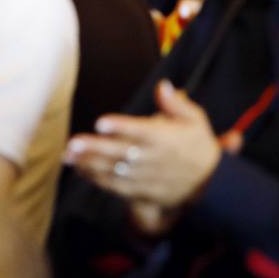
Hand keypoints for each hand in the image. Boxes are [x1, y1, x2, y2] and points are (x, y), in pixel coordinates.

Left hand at [65, 81, 223, 212]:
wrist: (209, 184)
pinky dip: (97, 180)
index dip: (120, 127)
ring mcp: (145, 177)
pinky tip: (81, 170)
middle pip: (120, 153)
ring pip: (114, 171)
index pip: (140, 132)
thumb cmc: (198, 146)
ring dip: (90, 164)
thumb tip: (162, 86)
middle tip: (73, 143)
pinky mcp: (141, 191)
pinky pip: (116, 187)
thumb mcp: (195, 120)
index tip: (101, 123)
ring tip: (69, 156)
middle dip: (95, 149)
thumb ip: (176, 103)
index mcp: (165, 138)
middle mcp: (153, 159)